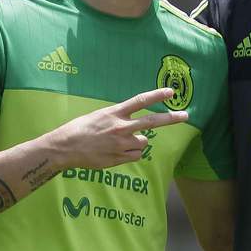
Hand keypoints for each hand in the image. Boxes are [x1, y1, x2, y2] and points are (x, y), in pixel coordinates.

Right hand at [50, 88, 187, 168]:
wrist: (65, 148)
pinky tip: (115, 152)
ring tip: (118, 142)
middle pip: (152, 121)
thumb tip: (133, 125)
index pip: (140, 101)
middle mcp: (121, 127)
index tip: (171, 92)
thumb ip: (118, 118)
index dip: (157, 95)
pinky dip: (130, 153)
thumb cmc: (79, 129)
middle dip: (171, 118)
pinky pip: (135, 155)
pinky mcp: (119, 158)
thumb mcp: (98, 116)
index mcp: (114, 113)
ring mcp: (121, 144)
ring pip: (143, 142)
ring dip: (137, 142)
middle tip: (186, 116)